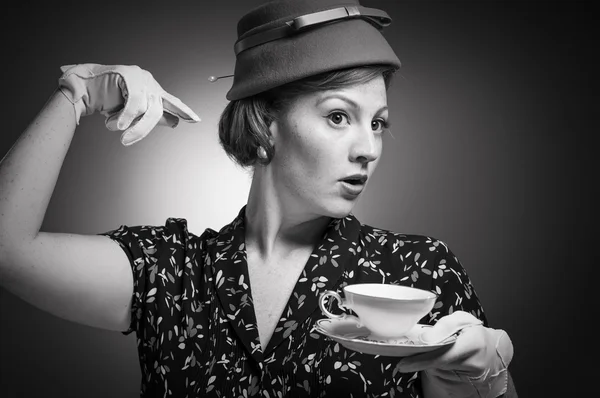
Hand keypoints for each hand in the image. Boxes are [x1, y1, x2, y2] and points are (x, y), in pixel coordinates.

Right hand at [58, 64, 199, 145]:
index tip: (196, 120)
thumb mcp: (130, 111)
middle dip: (142, 129)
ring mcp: (139, 77)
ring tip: (118, 133)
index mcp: (151, 87)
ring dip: (131, 126)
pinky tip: (115, 124)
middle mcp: (148, 80)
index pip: (171, 101)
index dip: (183, 110)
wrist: (79, 89)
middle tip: (127, 141)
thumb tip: (174, 123)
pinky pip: (134, 104)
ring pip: (146, 110)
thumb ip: (151, 115)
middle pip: (156, 111)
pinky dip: (125, 117)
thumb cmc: (103, 100)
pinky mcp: (129, 77)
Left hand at [397, 311, 513, 396]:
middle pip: (437, 365)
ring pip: (438, 373)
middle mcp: (473, 365)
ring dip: (430, 364)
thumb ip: (444, 326)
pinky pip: (442, 379)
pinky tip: (441, 363)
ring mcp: (469, 380)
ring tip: (436, 354)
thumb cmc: (477, 334)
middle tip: (414, 354)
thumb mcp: (463, 320)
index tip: (403, 364)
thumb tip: (425, 338)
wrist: (494, 353)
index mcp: (474, 344)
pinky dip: (437, 371)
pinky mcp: (464, 388)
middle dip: (423, 359)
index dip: (421, 360)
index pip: (442, 356)